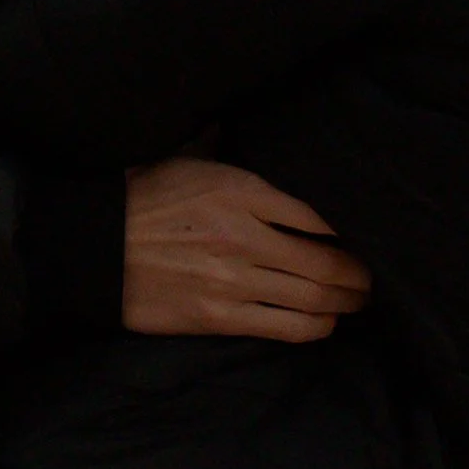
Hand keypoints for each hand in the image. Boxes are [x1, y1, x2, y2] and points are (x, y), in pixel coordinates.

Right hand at [122, 159, 371, 341]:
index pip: (318, 213)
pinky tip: (326, 322)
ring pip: (312, 298)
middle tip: (372, 276)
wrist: (97, 246)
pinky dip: (315, 327)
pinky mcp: (218, 317)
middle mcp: (244, 236)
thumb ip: (240, 157)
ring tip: (356, 301)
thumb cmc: (146, 196)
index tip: (364, 233)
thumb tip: (266, 140)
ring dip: (344, 303)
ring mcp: (232, 280)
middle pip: (325, 261)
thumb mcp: (195, 158)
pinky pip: (284, 327)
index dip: (350, 229)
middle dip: (357, 273)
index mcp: (241, 189)